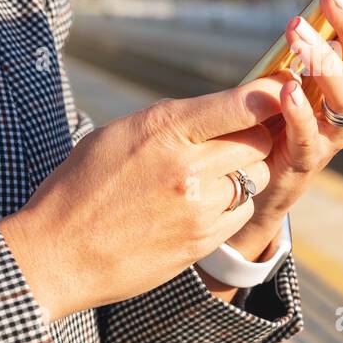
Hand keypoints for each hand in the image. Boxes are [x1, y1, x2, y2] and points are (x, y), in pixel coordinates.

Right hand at [0, 77, 285, 321]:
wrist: (58, 255)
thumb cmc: (81, 187)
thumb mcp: (119, 134)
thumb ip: (173, 120)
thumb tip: (222, 108)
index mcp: (164, 128)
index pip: (243, 103)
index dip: (271, 93)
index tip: (284, 87)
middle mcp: (188, 166)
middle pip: (258, 140)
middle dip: (253, 135)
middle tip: (232, 139)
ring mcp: (199, 207)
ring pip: (256, 177)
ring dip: (244, 172)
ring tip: (207, 176)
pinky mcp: (203, 240)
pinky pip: (243, 212)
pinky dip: (232, 205)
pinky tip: (200, 205)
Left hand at [224, 0, 342, 257]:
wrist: (254, 182)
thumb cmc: (273, 111)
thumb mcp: (292, 64)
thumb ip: (312, 34)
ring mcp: (334, 131)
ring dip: (325, 60)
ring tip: (295, 30)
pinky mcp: (306, 160)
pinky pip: (308, 135)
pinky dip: (300, 111)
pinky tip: (286, 89)